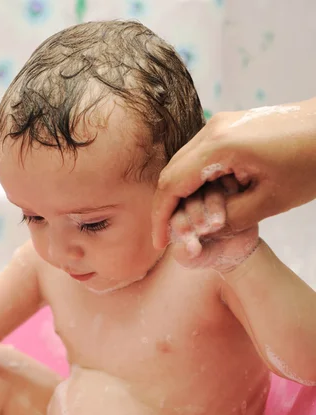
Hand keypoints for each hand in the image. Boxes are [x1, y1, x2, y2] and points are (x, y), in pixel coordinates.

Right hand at [152, 97, 315, 247]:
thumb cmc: (311, 161)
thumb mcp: (270, 201)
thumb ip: (229, 220)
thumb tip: (200, 232)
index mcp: (220, 146)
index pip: (172, 184)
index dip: (161, 217)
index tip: (160, 242)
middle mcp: (212, 129)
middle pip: (172, 172)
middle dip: (167, 207)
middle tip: (171, 236)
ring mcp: (219, 124)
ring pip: (184, 164)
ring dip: (183, 194)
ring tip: (190, 222)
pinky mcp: (228, 126)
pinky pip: (200, 156)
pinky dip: (196, 181)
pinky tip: (207, 200)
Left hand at [169, 183, 259, 271]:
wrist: (233, 252)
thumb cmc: (206, 255)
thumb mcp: (194, 260)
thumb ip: (186, 255)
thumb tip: (190, 249)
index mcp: (175, 214)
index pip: (174, 213)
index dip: (182, 224)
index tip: (190, 238)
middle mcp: (191, 199)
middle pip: (190, 198)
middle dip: (196, 214)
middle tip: (205, 230)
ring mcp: (211, 193)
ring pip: (210, 190)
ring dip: (214, 205)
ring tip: (218, 224)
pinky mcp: (231, 189)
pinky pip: (231, 183)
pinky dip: (232, 194)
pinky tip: (235, 209)